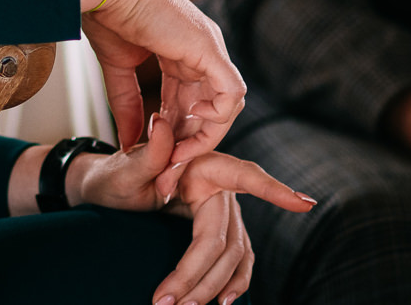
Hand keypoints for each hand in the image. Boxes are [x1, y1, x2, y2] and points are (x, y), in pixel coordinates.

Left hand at [73, 115, 313, 304]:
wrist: (104, 193)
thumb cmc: (113, 177)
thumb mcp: (122, 168)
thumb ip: (147, 154)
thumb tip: (159, 123)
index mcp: (202, 163)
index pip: (244, 176)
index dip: (274, 191)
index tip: (305, 204)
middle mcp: (219, 187)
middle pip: (222, 236)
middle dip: (198, 273)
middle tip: (167, 301)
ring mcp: (222, 211)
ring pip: (231, 255)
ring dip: (212, 285)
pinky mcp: (218, 231)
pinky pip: (236, 260)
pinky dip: (233, 282)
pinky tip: (224, 302)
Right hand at [78, 0, 243, 162]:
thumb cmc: (106, 12)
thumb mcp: (118, 68)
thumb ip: (128, 104)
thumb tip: (128, 141)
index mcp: (182, 51)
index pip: (191, 103)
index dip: (177, 134)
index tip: (157, 160)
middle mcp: (202, 51)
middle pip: (210, 110)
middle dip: (189, 145)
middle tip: (167, 173)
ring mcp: (210, 49)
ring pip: (226, 107)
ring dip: (202, 138)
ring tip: (173, 157)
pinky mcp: (209, 49)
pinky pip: (231, 94)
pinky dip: (215, 117)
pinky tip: (187, 124)